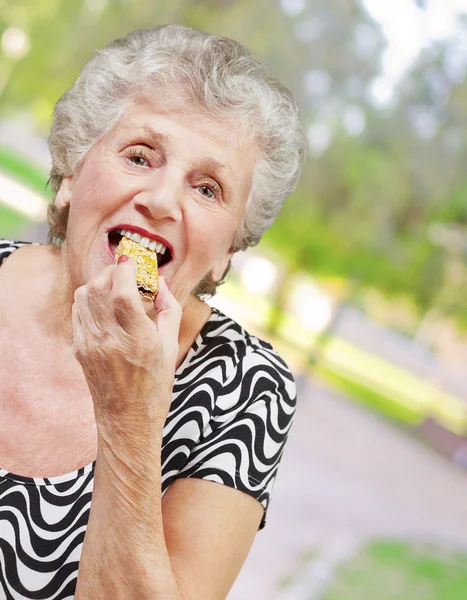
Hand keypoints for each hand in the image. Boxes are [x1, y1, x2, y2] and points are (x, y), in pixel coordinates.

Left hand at [72, 256, 180, 430]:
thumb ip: (168, 308)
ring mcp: (90, 344)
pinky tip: (104, 304)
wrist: (127, 419)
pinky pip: (78, 311)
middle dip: (113, 271)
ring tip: (115, 286)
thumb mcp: (171, 346)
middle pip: (100, 287)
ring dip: (100, 282)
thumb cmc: (155, 384)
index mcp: (138, 339)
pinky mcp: (80, 348)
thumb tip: (160, 281)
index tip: (132, 259)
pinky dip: (90, 299)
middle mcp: (110, 339)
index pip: (121, 291)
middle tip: (126, 271)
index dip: (125, 268)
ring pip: (85, 295)